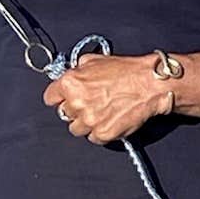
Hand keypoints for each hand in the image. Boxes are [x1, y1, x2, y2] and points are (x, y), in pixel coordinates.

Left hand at [43, 54, 174, 142]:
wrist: (150, 85)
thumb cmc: (126, 71)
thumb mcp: (95, 60)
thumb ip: (78, 70)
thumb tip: (72, 75)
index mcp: (70, 83)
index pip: (50, 98)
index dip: (58, 97)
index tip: (64, 99)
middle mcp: (76, 103)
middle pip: (64, 114)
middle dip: (75, 109)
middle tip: (91, 103)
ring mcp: (89, 120)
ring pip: (76, 129)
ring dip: (86, 123)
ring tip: (101, 112)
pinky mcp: (103, 134)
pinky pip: (93, 138)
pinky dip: (100, 131)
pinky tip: (110, 119)